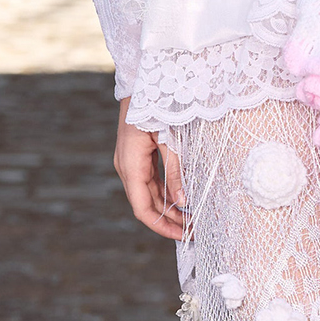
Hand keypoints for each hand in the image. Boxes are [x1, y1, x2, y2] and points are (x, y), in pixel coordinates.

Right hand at [114, 99, 186, 240]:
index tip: (183, 236)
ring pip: (148, 196)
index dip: (161, 226)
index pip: (142, 208)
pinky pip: (150, 183)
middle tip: (193, 232)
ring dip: (167, 210)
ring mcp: (130, 163)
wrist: (142, 84)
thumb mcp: (169, 140)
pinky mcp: (137, 158)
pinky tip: (181, 202)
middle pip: (145, 205)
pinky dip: (165, 195)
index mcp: (130, 165)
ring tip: (190, 220)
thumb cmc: (155, 107)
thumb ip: (175, 171)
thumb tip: (183, 203)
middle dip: (168, 221)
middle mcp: (126, 167)